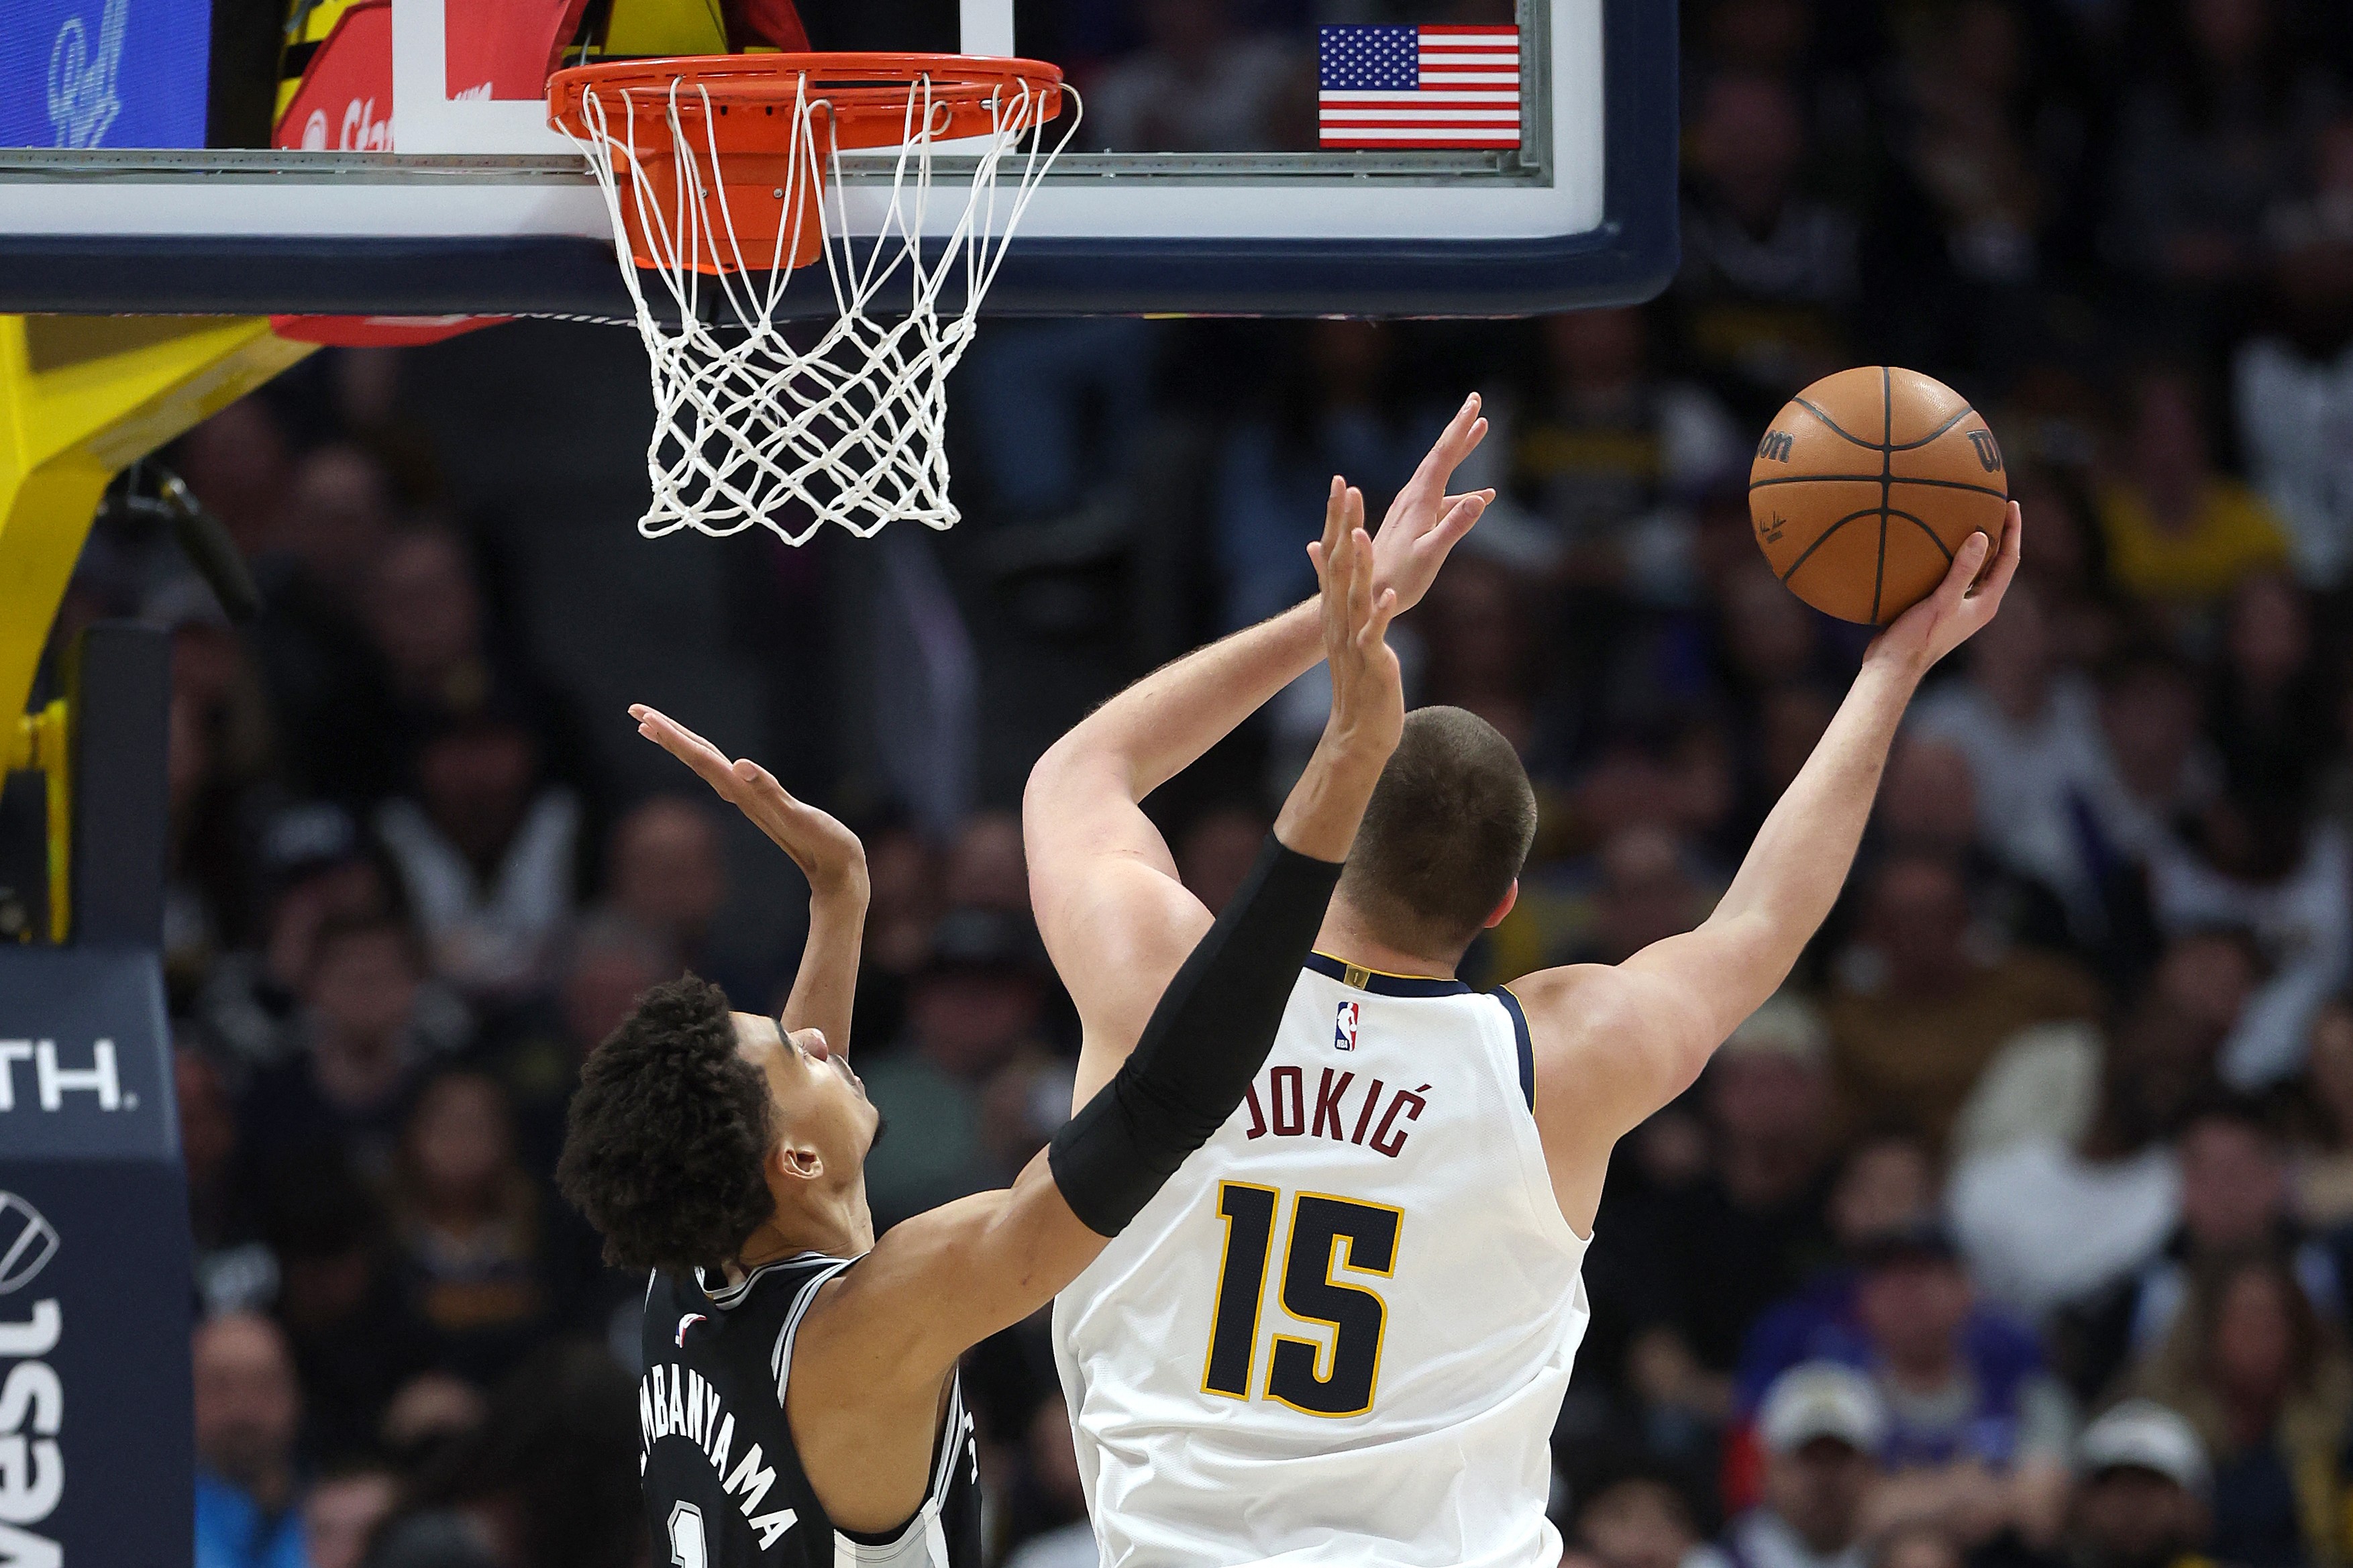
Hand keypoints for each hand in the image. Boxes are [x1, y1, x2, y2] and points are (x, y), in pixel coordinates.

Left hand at [629, 704, 868, 899]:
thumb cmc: (824, 845)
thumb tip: (740, 765)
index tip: (644, 716)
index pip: (700, 758)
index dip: (672, 736)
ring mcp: (750, 799)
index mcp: (744, 793)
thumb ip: (769, 791)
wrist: (837, 872)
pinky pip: (727, 774)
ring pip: (707, 764)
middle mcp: (740, 794)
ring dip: (681, 744)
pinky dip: (709, 759)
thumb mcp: (797, 816)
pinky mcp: (763, 802)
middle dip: (666, 733)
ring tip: (656, 729)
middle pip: (696, 757)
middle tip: (636, 711)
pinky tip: (706, 758)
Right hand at [1306, 480, 1403, 759]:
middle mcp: (1341, 618)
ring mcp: (1353, 638)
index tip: (1340, 483)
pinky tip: (1389, 595)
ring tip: (1363, 534)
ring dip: (1360, 564)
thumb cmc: (1360, 678)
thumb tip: (1317, 554)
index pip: (1335, 555)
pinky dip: (1381, 613)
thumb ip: (1332, 590)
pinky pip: (1374, 633)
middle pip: (1341, 565)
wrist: (1358, 729)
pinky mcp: (1370, 660)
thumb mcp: (1345, 628)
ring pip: (1355, 595)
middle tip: (1346, 488)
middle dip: (1344, 526)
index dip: (1337, 519)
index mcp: (1338, 608)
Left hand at [1369, 392, 1494, 613]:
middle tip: (1476, 401)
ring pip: (1440, 472)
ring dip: (1460, 450)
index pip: (1443, 456)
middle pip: (1440, 455)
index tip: (1475, 403)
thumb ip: (1454, 527)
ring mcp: (1412, 509)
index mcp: (1419, 501)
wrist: (1365, 593)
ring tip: (1480, 430)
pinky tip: (1483, 496)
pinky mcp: (1413, 523)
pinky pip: (1443, 497)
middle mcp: (1413, 498)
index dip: (1460, 429)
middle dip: (1460, 428)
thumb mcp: (1430, 555)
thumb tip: (1481, 498)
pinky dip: (1463, 490)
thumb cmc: (1398, 579)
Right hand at [1864, 502, 2022, 678]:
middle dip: (2000, 535)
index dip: (2013, 531)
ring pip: (1976, 569)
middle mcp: (1978, 605)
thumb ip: (1962, 570)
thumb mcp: (1942, 601)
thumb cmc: (1918, 638)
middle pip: (1997, 563)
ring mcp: (1960, 608)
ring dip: (1977, 546)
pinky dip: (1952, 558)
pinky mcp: (1941, 608)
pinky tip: (1936, 546)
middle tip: (1994, 505)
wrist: (1892, 666)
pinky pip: (1954, 576)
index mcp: (1986, 603)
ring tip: (1968, 518)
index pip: (2009, 560)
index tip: (2011, 504)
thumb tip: (1981, 536)